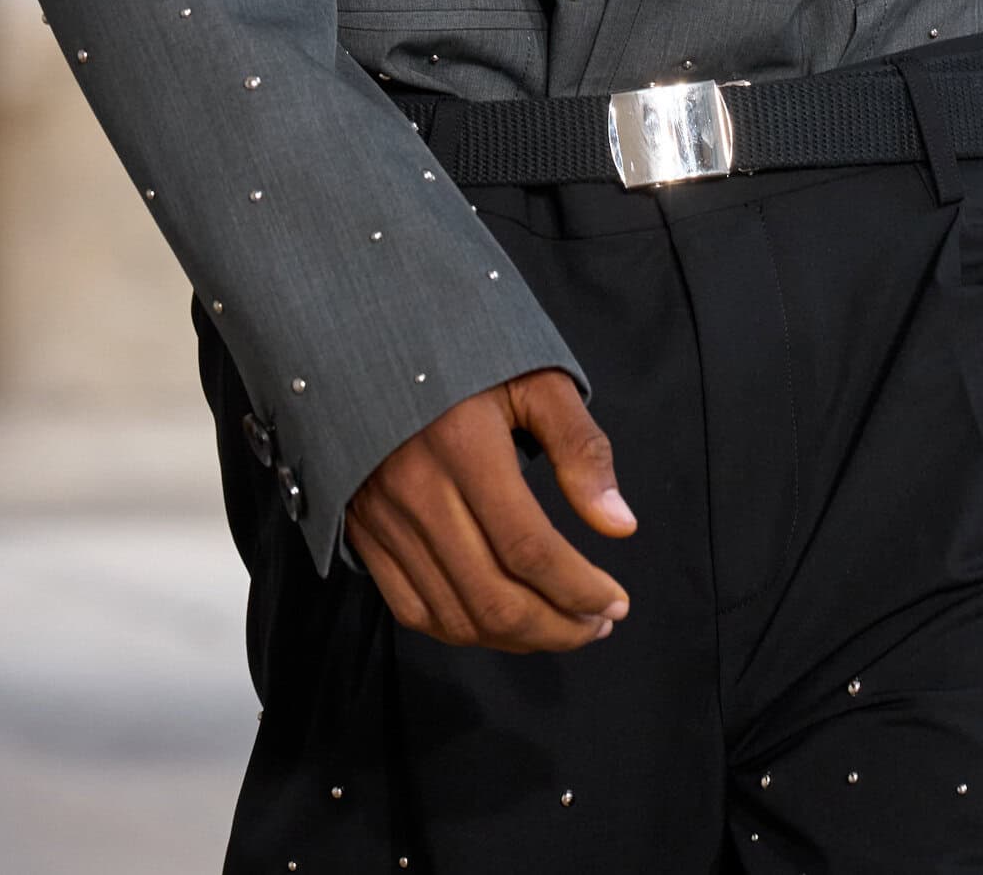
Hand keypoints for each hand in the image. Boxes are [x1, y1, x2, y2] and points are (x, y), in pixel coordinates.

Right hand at [346, 366, 635, 652]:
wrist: (373, 343)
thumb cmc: (467, 358)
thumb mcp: (535, 379)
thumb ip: (581, 448)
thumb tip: (620, 525)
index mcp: (465, 446)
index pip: (529, 548)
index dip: (579, 590)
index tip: (617, 603)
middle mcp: (417, 490)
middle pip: (494, 596)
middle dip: (558, 627)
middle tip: (599, 625)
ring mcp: (383, 518)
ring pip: (455, 615)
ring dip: (517, 640)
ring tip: (562, 627)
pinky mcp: (363, 532)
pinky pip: (411, 610)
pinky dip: (462, 632)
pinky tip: (501, 624)